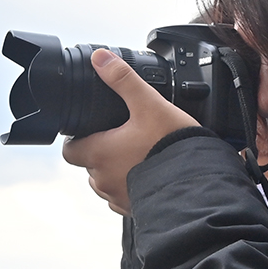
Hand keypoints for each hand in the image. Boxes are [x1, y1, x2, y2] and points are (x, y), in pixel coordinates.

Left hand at [62, 49, 198, 213]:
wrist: (197, 182)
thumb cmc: (171, 144)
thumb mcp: (148, 104)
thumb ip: (123, 79)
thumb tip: (100, 58)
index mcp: (98, 153)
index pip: (70, 149)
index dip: (78, 138)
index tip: (93, 130)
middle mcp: (103, 179)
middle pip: (89, 165)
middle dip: (101, 153)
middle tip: (124, 138)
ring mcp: (118, 197)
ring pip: (106, 183)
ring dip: (116, 171)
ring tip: (139, 156)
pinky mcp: (135, 210)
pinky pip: (124, 198)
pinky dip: (132, 187)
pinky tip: (150, 174)